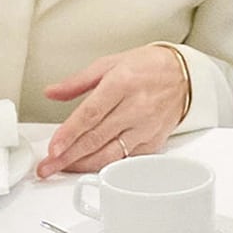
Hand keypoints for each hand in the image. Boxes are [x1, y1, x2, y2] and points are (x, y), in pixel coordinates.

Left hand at [36, 45, 189, 176]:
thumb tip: (52, 92)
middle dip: (68, 156)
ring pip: (110, 154)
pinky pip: (126, 159)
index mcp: (122, 83)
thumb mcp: (110, 63)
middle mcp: (135, 107)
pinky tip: (89, 167)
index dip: (70, 133)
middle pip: (96, 138)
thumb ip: (77, 82)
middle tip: (47, 166)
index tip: (53, 148)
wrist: (185, 75)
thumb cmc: (148, 67)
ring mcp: (146, 127)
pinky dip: (106, 165)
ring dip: (83, 165)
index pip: (91, 114)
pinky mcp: (154, 142)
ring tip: (63, 169)